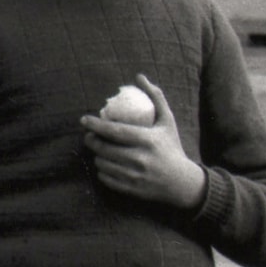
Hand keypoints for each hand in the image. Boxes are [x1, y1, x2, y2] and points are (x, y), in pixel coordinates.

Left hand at [80, 76, 206, 209]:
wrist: (181, 182)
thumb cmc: (172, 147)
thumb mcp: (167, 120)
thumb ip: (155, 97)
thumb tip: (139, 76)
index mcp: (147, 140)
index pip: (115, 131)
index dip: (96, 125)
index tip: (84, 119)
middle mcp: (140, 159)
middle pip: (105, 149)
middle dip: (91, 141)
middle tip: (88, 136)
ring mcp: (134, 176)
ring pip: (103, 164)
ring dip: (96, 155)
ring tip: (99, 150)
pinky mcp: (131, 189)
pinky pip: (106, 179)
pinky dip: (102, 171)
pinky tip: (105, 165)